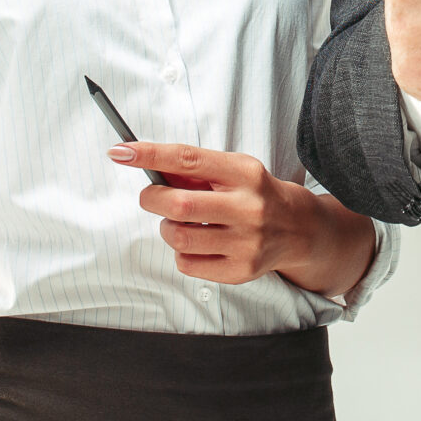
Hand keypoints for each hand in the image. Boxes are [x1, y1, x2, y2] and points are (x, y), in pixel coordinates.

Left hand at [111, 143, 377, 298]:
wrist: (300, 229)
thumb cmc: (255, 194)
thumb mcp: (233, 170)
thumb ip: (195, 170)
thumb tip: (148, 165)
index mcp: (244, 172)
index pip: (188, 159)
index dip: (150, 154)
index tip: (121, 151)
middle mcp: (248, 207)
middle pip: (178, 204)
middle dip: (151, 199)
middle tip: (150, 198)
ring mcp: (247, 242)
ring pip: (179, 237)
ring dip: (167, 229)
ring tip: (179, 223)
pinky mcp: (241, 270)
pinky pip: (187, 264)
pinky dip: (182, 253)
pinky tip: (198, 244)